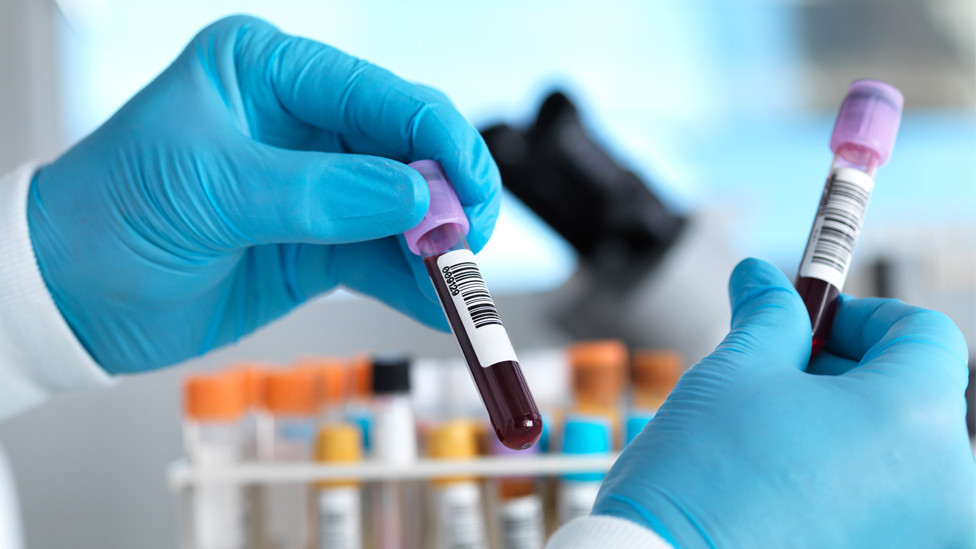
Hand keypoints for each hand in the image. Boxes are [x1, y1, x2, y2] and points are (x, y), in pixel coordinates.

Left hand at [26, 16, 499, 374]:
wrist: (68, 295)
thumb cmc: (112, 214)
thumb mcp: (212, 190)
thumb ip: (321, 194)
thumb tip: (419, 201)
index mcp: (269, 72)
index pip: (378, 94)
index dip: (435, 139)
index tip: (470, 188)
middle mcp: (301, 121)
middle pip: (406, 150)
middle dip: (445, 196)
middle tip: (468, 242)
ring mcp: (316, 185)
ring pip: (405, 209)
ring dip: (436, 246)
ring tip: (458, 284)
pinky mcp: (318, 242)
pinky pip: (381, 258)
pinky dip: (411, 282)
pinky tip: (433, 302)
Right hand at [595, 258, 973, 547]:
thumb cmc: (700, 477)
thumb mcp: (735, 370)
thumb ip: (769, 314)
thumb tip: (763, 279)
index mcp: (915, 420)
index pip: (925, 334)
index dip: (862, 315)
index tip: (812, 324)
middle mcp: (948, 486)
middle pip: (915, 394)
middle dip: (848, 372)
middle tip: (780, 375)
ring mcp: (926, 534)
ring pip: (902, 453)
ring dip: (847, 426)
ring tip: (774, 435)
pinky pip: (890, 502)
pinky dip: (849, 478)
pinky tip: (786, 480)